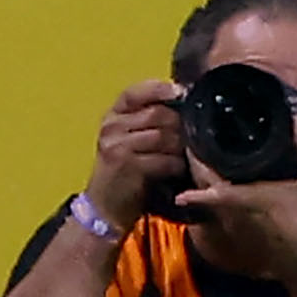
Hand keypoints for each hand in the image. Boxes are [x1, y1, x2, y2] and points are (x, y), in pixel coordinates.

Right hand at [86, 80, 187, 229]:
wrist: (104, 208)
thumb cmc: (124, 171)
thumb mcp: (128, 140)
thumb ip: (147, 120)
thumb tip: (183, 101)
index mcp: (112, 116)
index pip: (135, 92)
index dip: (160, 89)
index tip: (182, 92)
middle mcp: (111, 127)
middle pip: (157, 114)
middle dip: (179, 125)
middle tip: (192, 136)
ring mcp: (117, 146)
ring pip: (163, 136)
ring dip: (181, 147)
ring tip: (186, 155)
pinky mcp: (127, 166)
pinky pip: (164, 160)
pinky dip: (176, 166)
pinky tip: (178, 171)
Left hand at [174, 157, 296, 285]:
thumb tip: (296, 121)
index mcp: (250, 197)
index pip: (216, 189)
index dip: (196, 177)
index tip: (183, 158)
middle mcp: (237, 212)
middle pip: (206, 189)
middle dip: (195, 168)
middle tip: (193, 145)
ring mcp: (235, 224)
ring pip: (210, 201)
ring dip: (201, 182)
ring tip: (200, 157)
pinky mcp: (239, 233)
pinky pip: (218, 211)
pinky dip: (211, 196)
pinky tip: (215, 183)